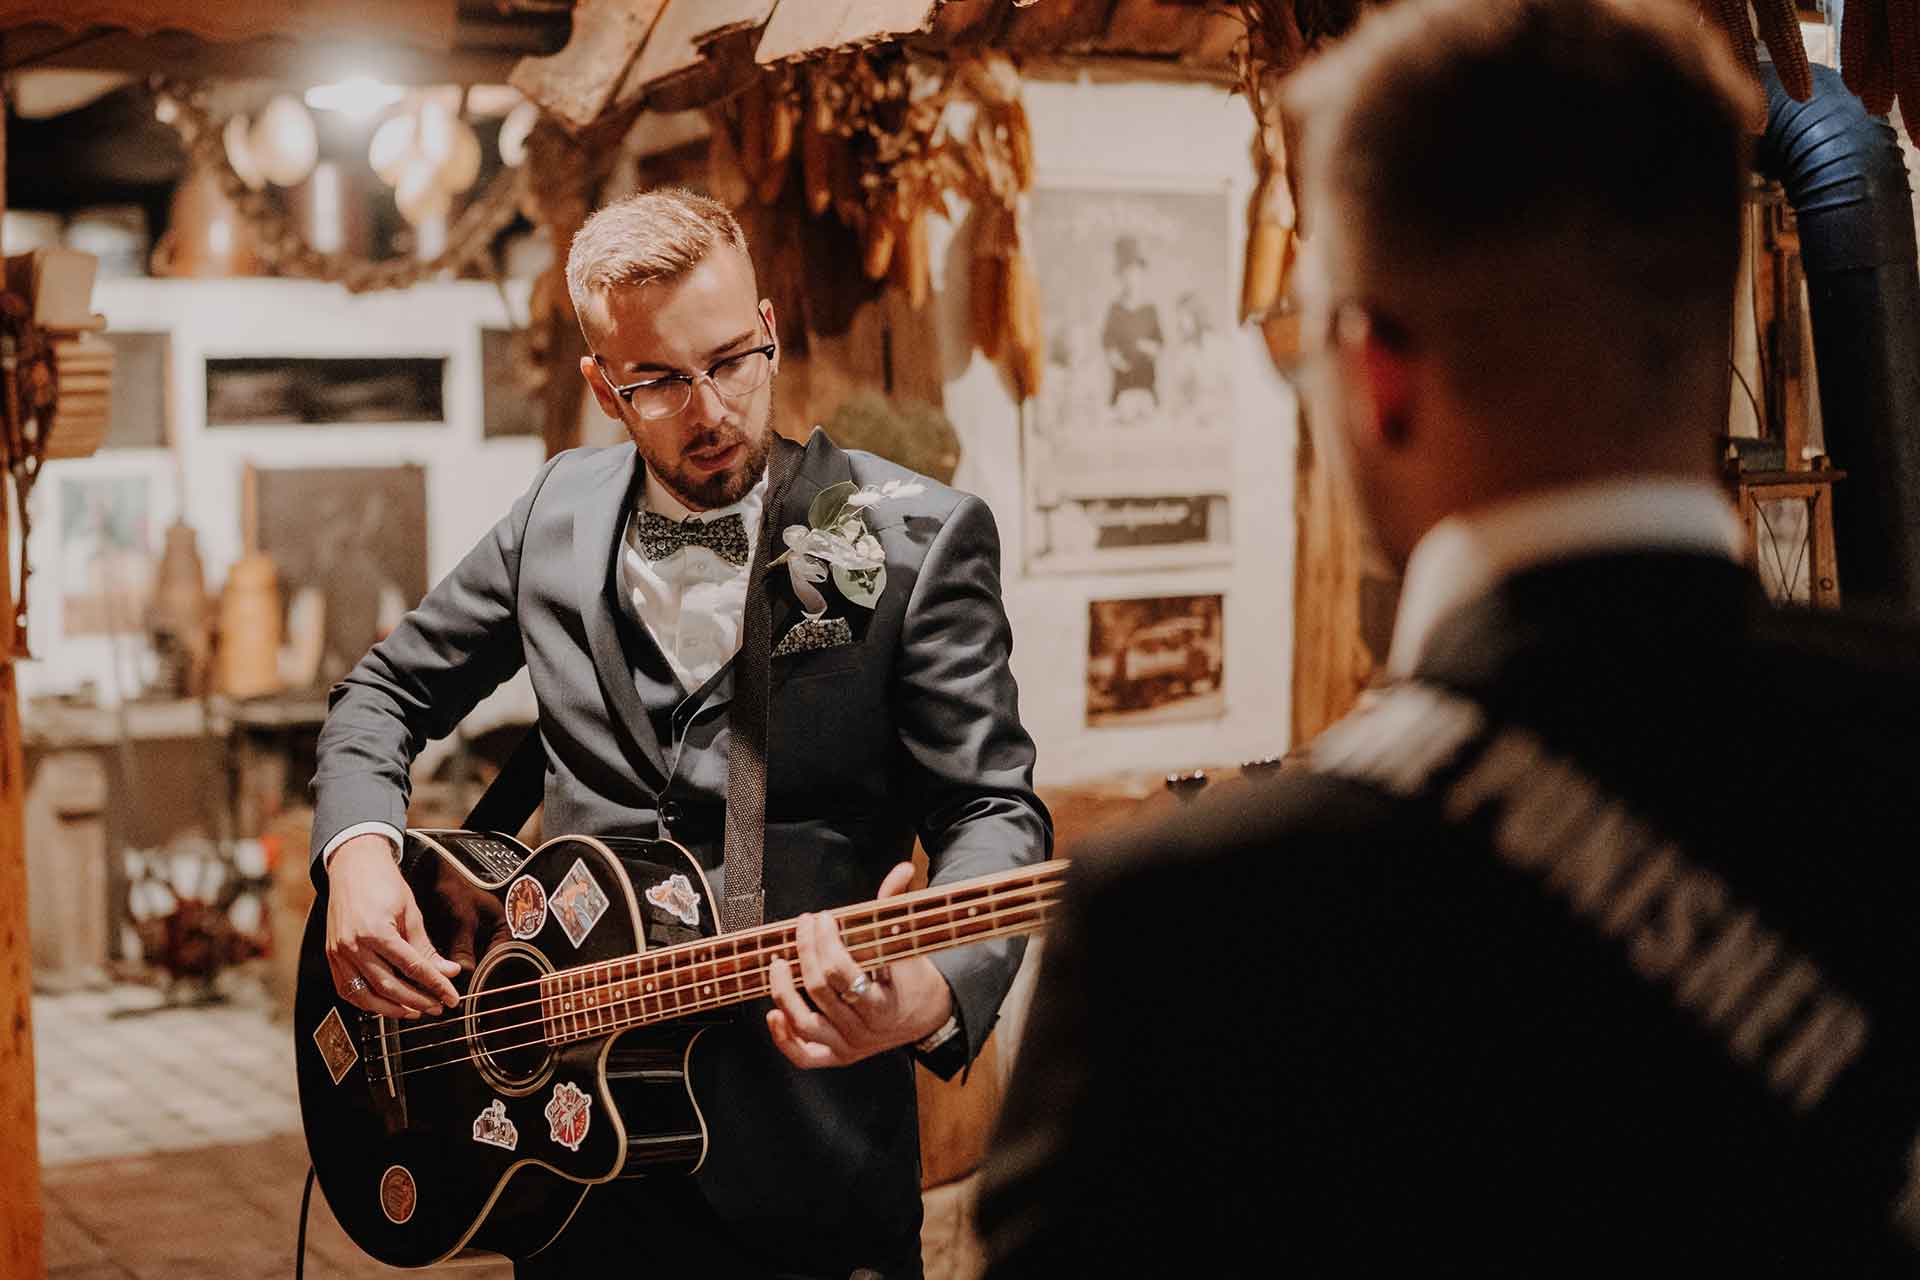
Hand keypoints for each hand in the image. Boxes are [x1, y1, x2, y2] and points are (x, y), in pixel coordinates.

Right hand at [325, 834, 461, 1018]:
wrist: (352, 866)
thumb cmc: (382, 883)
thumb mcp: (410, 912)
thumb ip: (426, 947)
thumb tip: (447, 971)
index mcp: (376, 931)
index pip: (412, 967)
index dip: (435, 985)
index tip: (451, 997)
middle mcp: (353, 945)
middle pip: (389, 986)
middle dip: (417, 1000)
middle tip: (437, 1006)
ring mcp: (339, 953)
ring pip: (366, 995)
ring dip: (393, 1008)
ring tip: (415, 1011)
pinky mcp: (331, 956)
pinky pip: (347, 990)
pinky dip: (367, 1002)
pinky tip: (385, 1004)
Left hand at [766, 862, 953, 1069]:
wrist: (928, 1016)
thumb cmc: (912, 974)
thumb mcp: (907, 942)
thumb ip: (896, 905)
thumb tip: (904, 869)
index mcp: (885, 1003)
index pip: (843, 972)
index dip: (826, 942)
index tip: (823, 918)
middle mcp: (866, 1030)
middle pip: (821, 990)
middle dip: (807, 951)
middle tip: (803, 926)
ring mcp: (850, 1046)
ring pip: (805, 1023)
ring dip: (784, 991)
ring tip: (779, 962)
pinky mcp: (838, 1057)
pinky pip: (804, 1057)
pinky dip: (784, 1039)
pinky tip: (772, 1014)